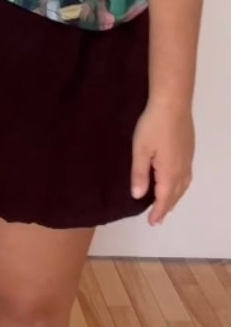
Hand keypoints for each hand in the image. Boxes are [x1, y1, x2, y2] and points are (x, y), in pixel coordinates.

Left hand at [131, 99, 194, 225]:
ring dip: (175, 197)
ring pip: (183, 185)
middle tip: (159, 218)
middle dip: (167, 207)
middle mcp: (182, 169)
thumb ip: (139, 174)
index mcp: (168, 172)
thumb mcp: (140, 150)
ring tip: (168, 204)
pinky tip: (176, 182)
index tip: (152, 222)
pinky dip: (181, 186)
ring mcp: (187, 159)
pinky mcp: (189, 150)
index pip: (164, 198)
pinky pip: (187, 176)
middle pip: (176, 194)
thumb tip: (138, 196)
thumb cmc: (153, 126)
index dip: (158, 211)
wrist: (173, 103)